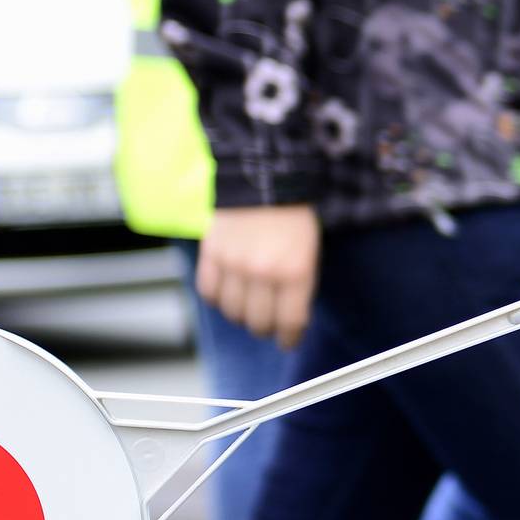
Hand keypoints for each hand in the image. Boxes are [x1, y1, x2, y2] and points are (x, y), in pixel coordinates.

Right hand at [197, 204, 319, 350]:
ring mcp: (235, 264)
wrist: (260, 177)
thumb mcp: (309, 252)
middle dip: (265, 328)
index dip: (289, 338)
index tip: (287, 341)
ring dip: (241, 315)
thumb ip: (299, 285)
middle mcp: (264, 272)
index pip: (290, 322)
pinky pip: (209, 292)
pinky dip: (217, 299)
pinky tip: (227, 293)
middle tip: (267, 323)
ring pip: (233, 312)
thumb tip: (289, 318)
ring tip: (247, 306)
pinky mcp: (212, 254)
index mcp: (295, 271)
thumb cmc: (290, 215)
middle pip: (259, 322)